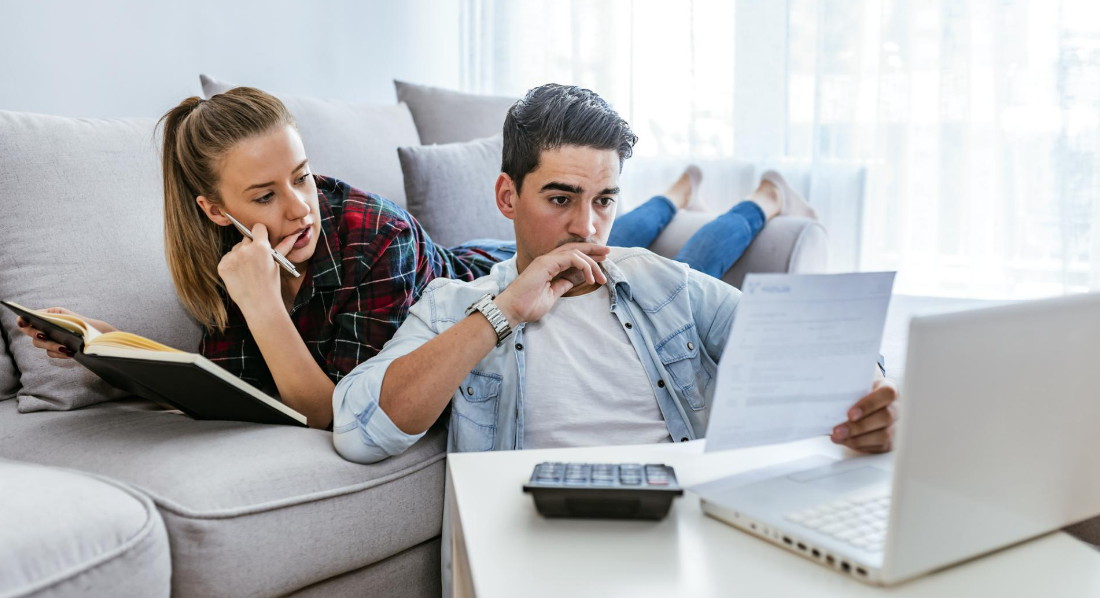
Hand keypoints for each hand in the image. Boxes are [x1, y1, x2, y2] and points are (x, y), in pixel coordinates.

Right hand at [16, 307, 115, 359]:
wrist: (98, 338)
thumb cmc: (85, 324)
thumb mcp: (71, 317)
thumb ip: (55, 315)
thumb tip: (39, 315)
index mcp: (47, 317)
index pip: (28, 319)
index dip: (22, 320)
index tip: (23, 321)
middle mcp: (44, 329)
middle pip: (32, 333)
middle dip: (38, 335)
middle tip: (44, 335)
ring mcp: (49, 340)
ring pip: (40, 344)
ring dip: (51, 345)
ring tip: (64, 347)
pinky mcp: (55, 351)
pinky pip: (51, 353)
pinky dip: (59, 353)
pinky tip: (70, 353)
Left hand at [217, 223, 296, 310]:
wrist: (259, 304)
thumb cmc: (271, 284)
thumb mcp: (278, 263)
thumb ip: (283, 246)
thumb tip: (295, 234)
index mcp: (261, 247)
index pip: (257, 228)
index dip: (260, 234)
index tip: (261, 242)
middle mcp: (245, 249)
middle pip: (246, 239)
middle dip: (250, 247)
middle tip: (255, 263)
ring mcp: (232, 257)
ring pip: (235, 249)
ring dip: (240, 256)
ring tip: (247, 271)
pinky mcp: (222, 266)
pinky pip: (226, 259)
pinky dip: (231, 265)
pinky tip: (239, 275)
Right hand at [494, 243, 610, 324]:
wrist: (512, 311)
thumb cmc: (528, 306)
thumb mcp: (553, 294)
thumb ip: (564, 284)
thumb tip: (577, 278)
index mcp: (549, 266)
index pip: (572, 255)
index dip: (588, 256)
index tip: (602, 260)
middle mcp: (548, 260)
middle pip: (575, 248)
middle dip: (593, 250)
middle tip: (608, 253)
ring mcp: (546, 260)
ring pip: (576, 252)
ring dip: (592, 263)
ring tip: (601, 277)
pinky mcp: (546, 263)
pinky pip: (571, 257)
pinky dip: (584, 265)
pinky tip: (590, 278)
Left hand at [831, 377, 898, 452]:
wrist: (864, 401)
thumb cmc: (859, 391)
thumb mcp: (856, 383)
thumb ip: (850, 386)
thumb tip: (831, 392)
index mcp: (889, 388)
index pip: (886, 394)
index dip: (869, 405)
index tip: (850, 414)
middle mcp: (895, 407)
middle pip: (884, 417)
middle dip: (858, 426)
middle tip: (838, 430)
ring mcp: (895, 425)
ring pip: (883, 435)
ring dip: (857, 439)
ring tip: (837, 437)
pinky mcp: (890, 441)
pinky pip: (878, 446)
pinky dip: (859, 445)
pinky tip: (845, 441)